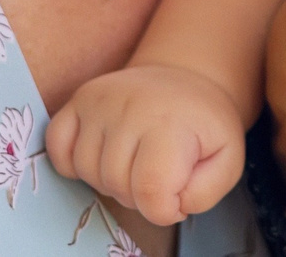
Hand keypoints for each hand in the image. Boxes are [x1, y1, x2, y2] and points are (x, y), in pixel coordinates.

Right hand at [47, 63, 246, 227]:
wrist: (186, 77)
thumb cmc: (204, 124)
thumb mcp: (227, 158)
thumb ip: (205, 192)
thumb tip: (170, 205)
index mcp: (170, 123)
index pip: (151, 191)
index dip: (163, 208)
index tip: (175, 194)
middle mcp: (130, 107)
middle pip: (117, 185)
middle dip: (138, 194)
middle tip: (157, 173)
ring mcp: (100, 101)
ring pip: (87, 171)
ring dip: (109, 180)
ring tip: (135, 160)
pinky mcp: (80, 98)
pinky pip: (58, 147)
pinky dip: (73, 162)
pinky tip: (101, 155)